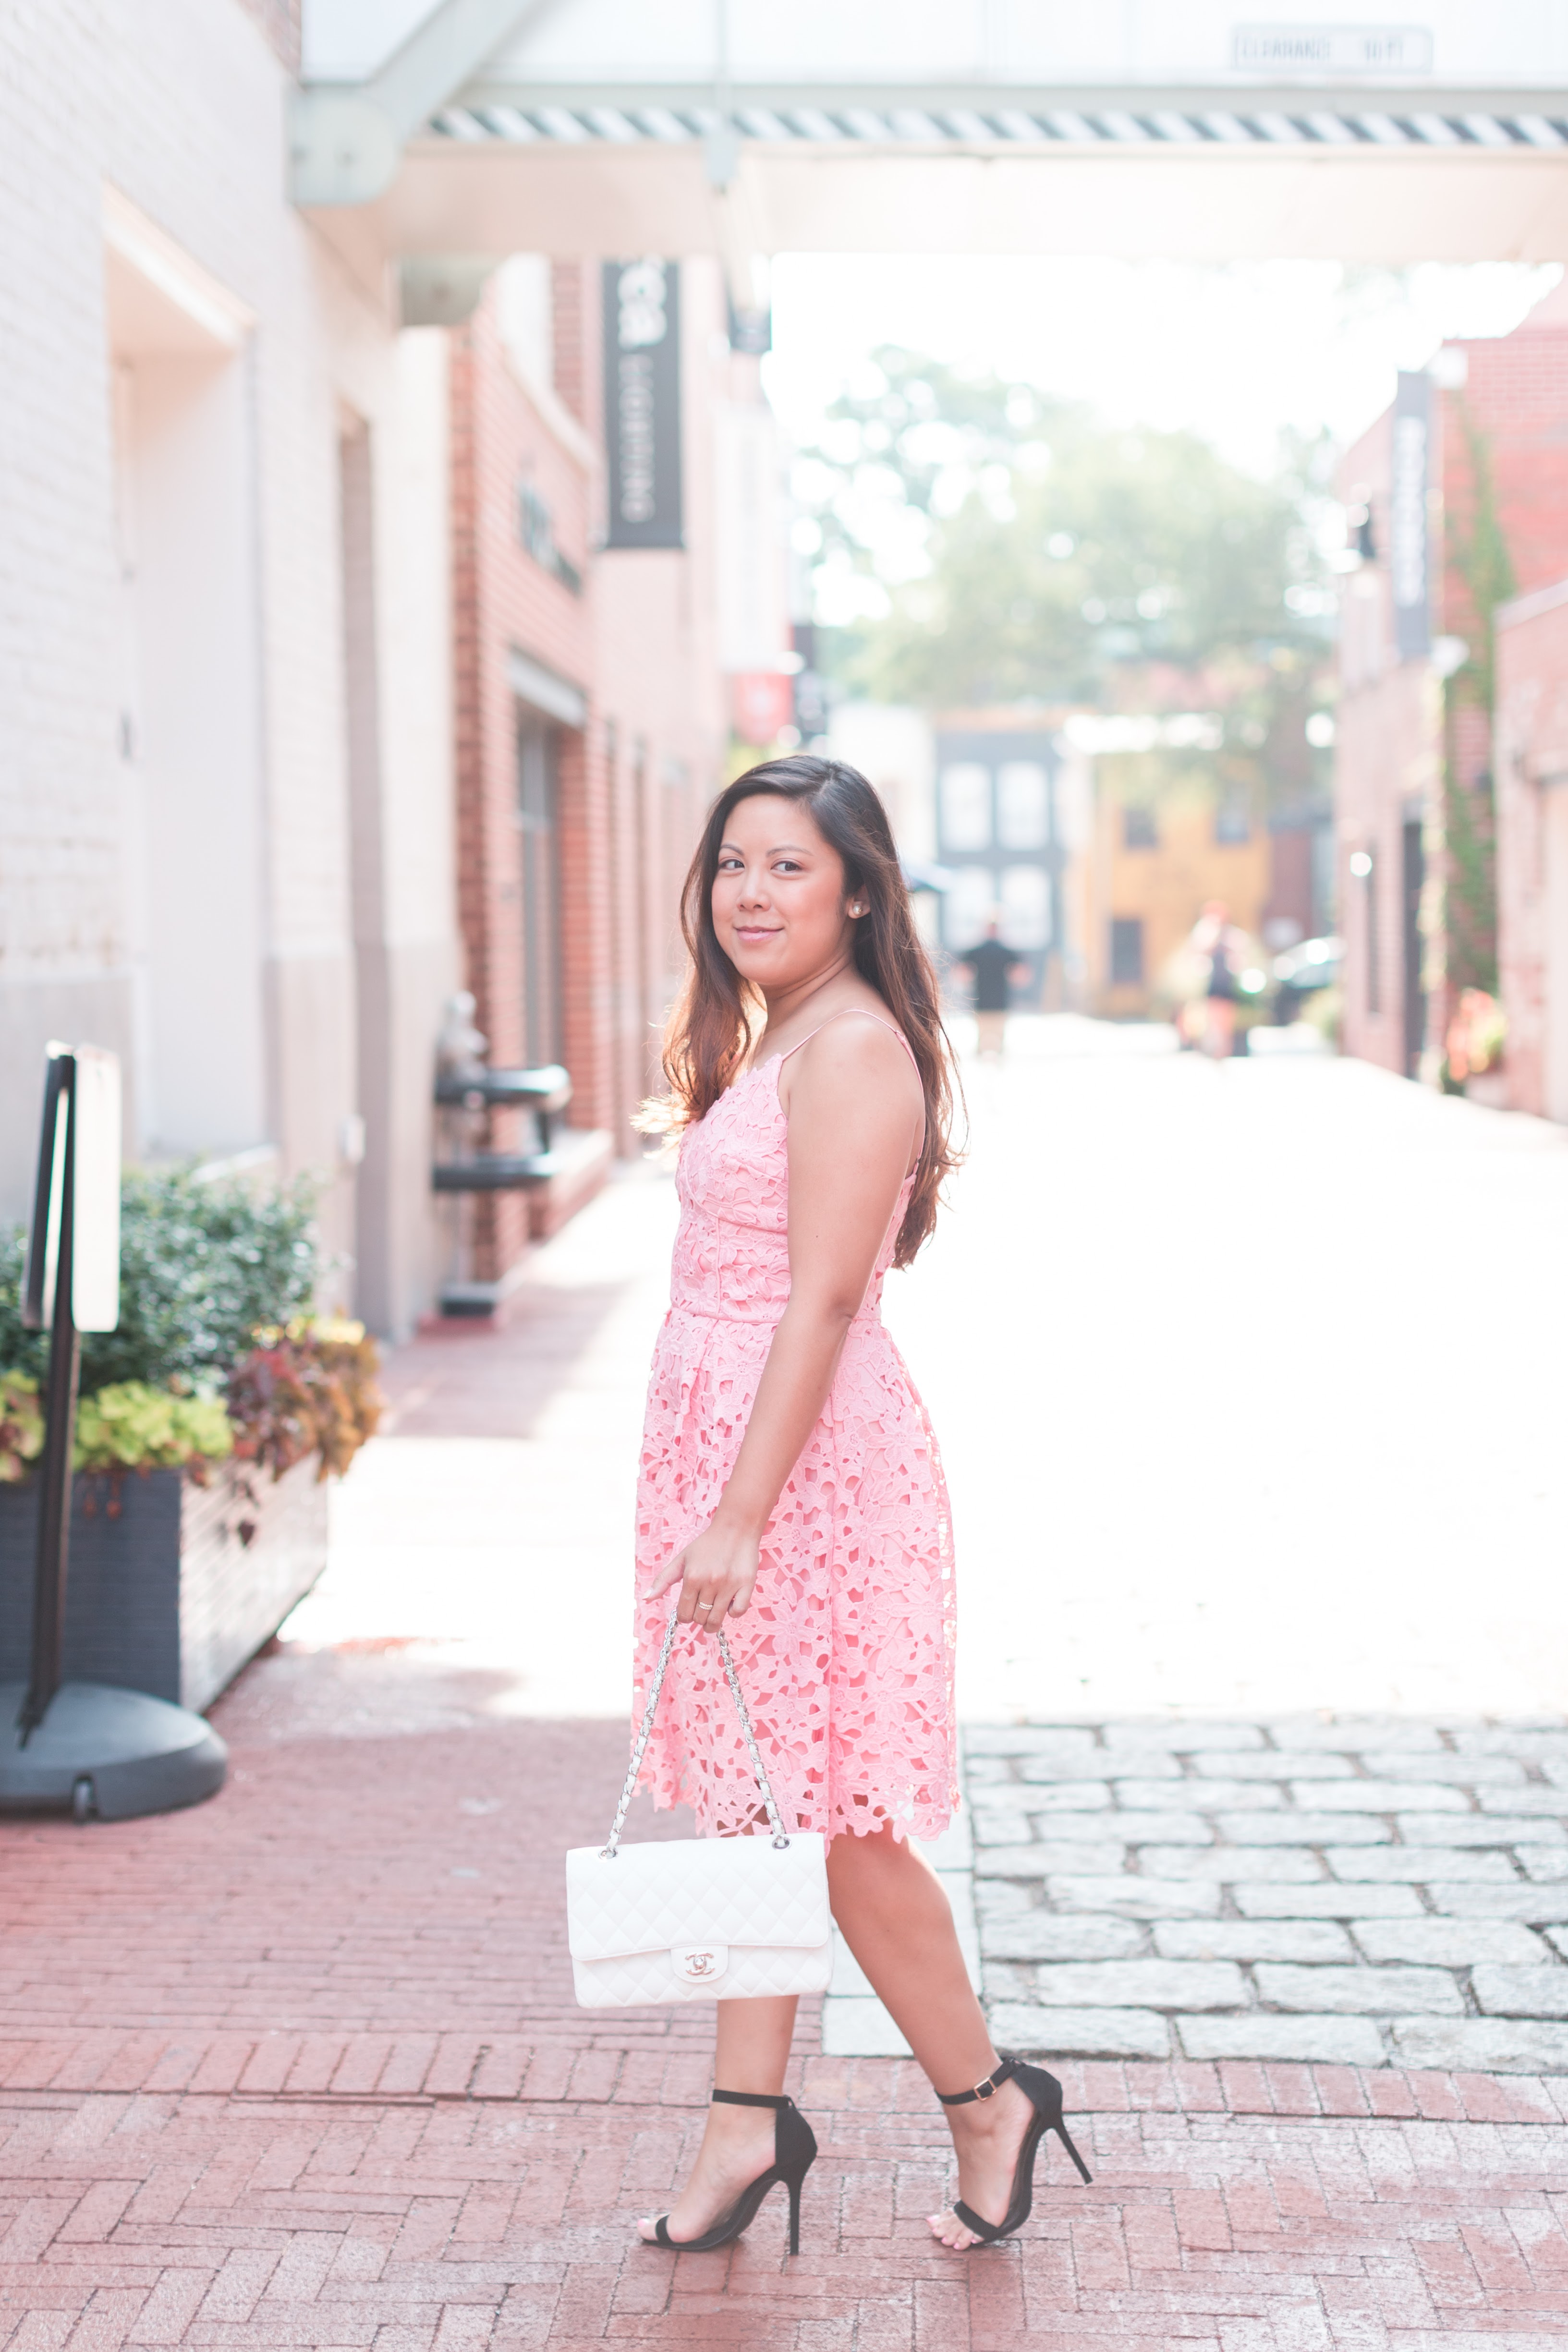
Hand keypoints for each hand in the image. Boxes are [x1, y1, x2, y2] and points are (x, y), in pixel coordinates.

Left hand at [645, 1517, 760, 1634]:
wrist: (735, 1529)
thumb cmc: (706, 1545)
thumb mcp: (681, 1560)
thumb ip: (662, 1580)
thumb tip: (645, 1599)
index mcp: (692, 1577)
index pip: (683, 1614)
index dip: (684, 1616)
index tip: (688, 1610)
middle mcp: (710, 1582)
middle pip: (700, 1619)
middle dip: (698, 1618)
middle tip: (701, 1610)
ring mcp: (730, 1584)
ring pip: (717, 1620)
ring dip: (712, 1622)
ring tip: (712, 1615)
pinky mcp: (747, 1584)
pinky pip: (738, 1612)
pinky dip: (733, 1613)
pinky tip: (729, 1604)